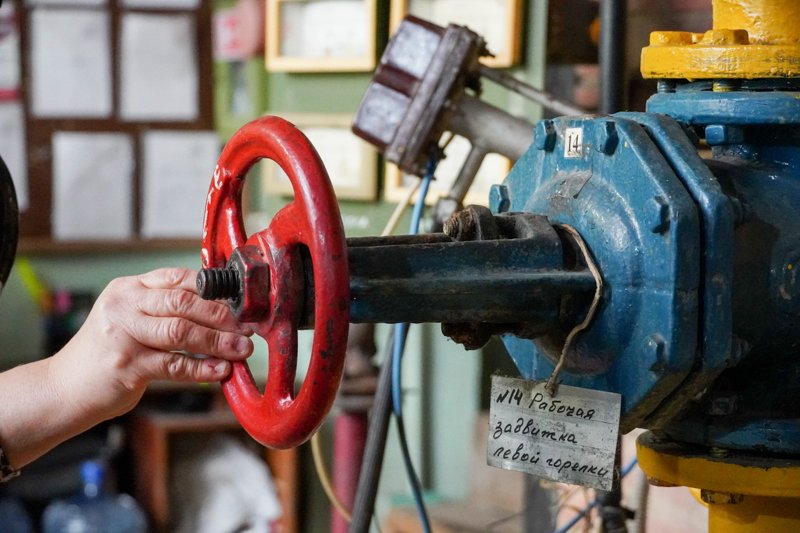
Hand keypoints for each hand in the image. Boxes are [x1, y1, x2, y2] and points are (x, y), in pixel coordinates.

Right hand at [49, 268, 253, 422]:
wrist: (64, 387)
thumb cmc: (109, 352)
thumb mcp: (131, 319)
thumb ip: (166, 310)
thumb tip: (223, 310)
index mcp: (129, 288)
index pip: (179, 278)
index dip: (215, 290)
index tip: (241, 303)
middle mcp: (124, 305)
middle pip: (184, 303)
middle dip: (222, 316)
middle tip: (247, 328)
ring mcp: (123, 335)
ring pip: (182, 333)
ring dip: (218, 342)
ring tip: (241, 350)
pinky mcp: (125, 366)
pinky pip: (174, 365)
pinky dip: (202, 368)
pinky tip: (221, 370)